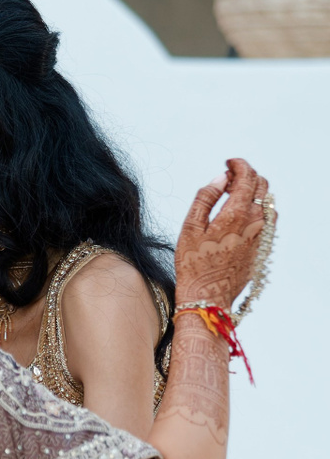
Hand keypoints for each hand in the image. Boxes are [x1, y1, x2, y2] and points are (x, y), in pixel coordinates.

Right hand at [176, 158, 270, 308]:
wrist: (209, 294)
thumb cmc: (193, 263)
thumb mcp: (190, 227)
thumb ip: (205, 198)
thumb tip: (220, 178)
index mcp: (236, 213)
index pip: (248, 176)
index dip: (239, 164)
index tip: (228, 163)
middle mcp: (256, 221)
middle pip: (262, 185)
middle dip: (246, 175)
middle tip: (228, 178)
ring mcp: (263, 234)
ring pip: (267, 201)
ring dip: (253, 192)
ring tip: (233, 195)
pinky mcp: (264, 245)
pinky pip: (268, 218)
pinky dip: (258, 208)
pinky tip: (242, 214)